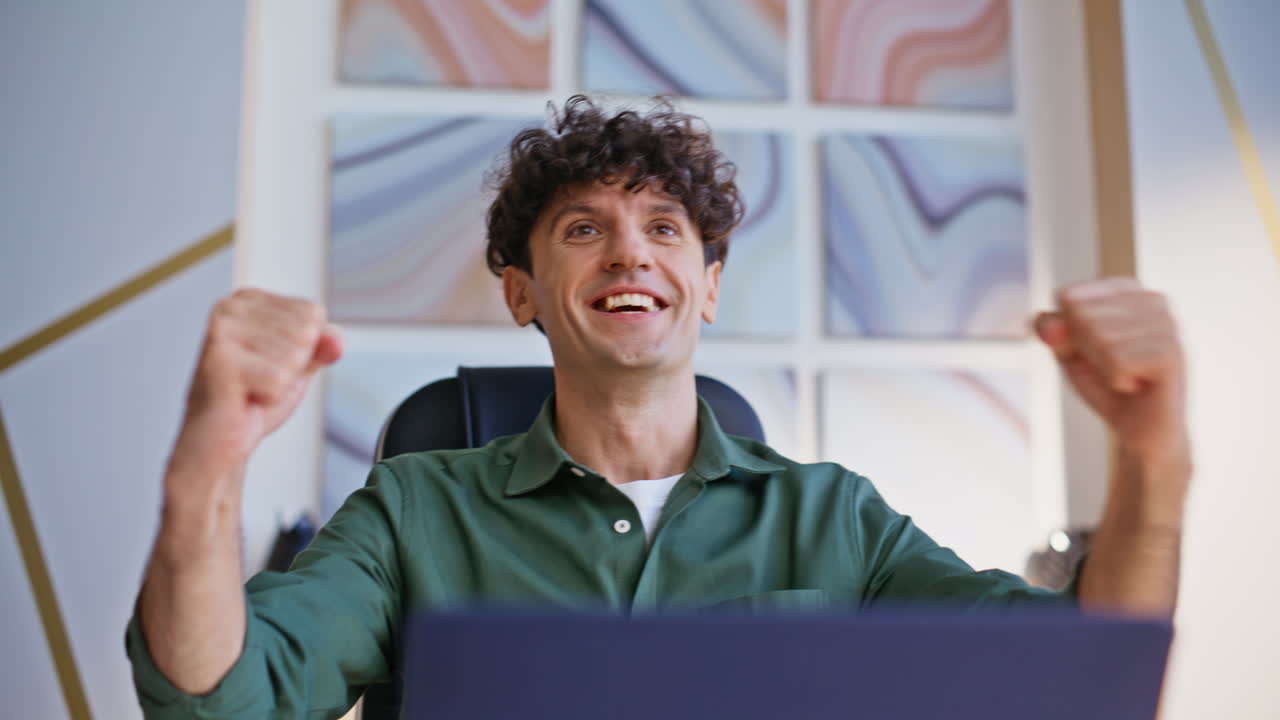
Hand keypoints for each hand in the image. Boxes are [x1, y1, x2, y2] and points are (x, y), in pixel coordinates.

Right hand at [169, 288, 343, 478]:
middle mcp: (230, 307)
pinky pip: (279, 379)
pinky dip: (269, 398)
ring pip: (294, 356)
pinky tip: (243, 397)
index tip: (271, 363)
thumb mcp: (300, 363)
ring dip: (280, 384)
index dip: (305, 349)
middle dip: (293, 368)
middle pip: (305, 332)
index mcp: (248, 299)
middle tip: (260, 380)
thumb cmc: (254, 397)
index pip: (313, 313)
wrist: (218, 439)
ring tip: (250, 388)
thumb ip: (323, 345)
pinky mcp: (219, 360)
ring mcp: (221, 331)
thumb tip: (335, 339)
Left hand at [1034, 277, 1188, 468]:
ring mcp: (1168, 325)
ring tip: (1127, 376)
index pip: (1067, 297)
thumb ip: (1052, 330)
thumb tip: (1048, 323)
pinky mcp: (1173, 353)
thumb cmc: (1106, 384)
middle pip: (1081, 315)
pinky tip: (1138, 386)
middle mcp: (1153, 299)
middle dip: (1085, 351)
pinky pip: (1117, 362)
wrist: (1142, 430)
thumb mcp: (1068, 352)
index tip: (1092, 349)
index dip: (1066, 332)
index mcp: (1127, 289)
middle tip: (1112, 368)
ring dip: (1103, 369)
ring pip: (1100, 338)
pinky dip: (1117, 382)